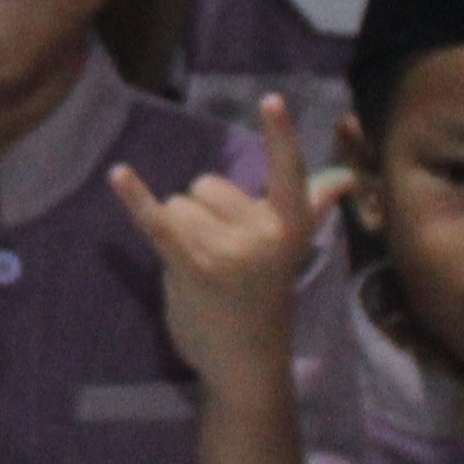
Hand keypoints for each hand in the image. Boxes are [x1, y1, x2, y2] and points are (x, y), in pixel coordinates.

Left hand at [110, 93, 342, 392]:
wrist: (247, 365)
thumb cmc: (266, 302)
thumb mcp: (292, 252)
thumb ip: (311, 211)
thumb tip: (345, 181)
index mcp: (290, 225)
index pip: (288, 170)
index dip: (280, 135)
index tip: (271, 99)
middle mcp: (262, 233)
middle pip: (207, 185)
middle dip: (204, 214)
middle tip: (221, 259)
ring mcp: (226, 251)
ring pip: (179, 204)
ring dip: (180, 231)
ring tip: (203, 271)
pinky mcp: (190, 266)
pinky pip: (158, 221)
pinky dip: (135, 197)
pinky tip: (119, 175)